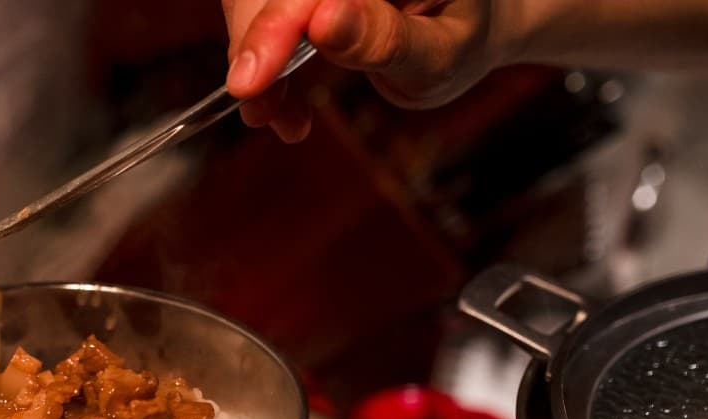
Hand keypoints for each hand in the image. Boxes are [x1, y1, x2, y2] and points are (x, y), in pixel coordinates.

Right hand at [223, 0, 516, 140]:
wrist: (458, 28)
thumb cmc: (459, 38)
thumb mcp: (441, 53)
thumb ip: (387, 39)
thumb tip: (323, 22)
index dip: (272, 23)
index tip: (249, 83)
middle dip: (255, 46)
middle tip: (263, 112)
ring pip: (251, 0)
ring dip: (254, 62)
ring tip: (282, 118)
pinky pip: (258, 15)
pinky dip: (261, 66)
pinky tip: (282, 106)